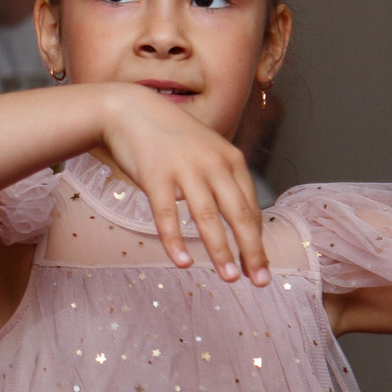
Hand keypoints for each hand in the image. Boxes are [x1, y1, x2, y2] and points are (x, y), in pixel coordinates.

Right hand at [98, 84, 270, 281]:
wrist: (130, 109)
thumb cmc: (171, 137)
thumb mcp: (207, 151)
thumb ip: (223, 180)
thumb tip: (240, 221)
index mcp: (231, 159)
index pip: (251, 207)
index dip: (257, 240)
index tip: (261, 267)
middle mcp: (213, 163)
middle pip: (238, 215)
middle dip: (251, 251)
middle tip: (259, 281)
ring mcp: (184, 169)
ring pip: (207, 218)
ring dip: (220, 252)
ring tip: (230, 278)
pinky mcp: (155, 175)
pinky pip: (168, 215)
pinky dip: (176, 241)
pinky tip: (183, 262)